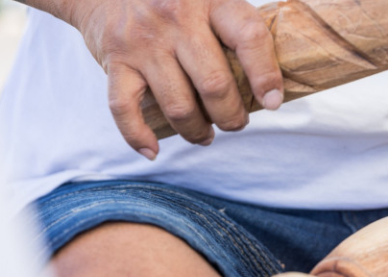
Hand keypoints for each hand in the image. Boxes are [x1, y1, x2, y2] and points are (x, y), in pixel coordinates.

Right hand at [63, 0, 282, 158]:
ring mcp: (143, 40)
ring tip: (205, 135)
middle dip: (231, 116)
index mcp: (212, 0)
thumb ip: (236, 30)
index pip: (249, 37)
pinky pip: (125, 109)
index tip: (272, 102)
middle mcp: (177, 17)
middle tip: (236, 123)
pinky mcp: (115, 60)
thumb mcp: (212, 0)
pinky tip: (153, 150)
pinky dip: (139, 136)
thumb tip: (270, 84)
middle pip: (215, 83)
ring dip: (196, 131)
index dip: (266, 75)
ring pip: (178, 105)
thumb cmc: (175, 2)